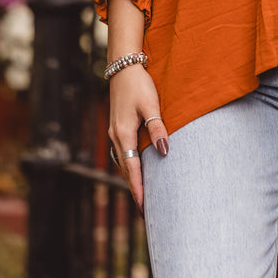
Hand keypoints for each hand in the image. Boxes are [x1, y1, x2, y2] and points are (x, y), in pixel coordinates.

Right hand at [108, 65, 168, 213]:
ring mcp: (114, 132)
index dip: (138, 188)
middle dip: (134, 188)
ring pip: (122, 162)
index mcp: (124, 133)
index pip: (131, 168)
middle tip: (145, 209)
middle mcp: (116, 136)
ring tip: (142, 194)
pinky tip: (136, 168)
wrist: (123, 67)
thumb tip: (164, 150)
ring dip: (131, 178)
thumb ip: (157, 127)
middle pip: (125, 169)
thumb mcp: (151, 104)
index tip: (143, 206)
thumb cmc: (139, 85)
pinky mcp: (117, 127)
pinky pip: (122, 153)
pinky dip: (129, 165)